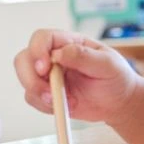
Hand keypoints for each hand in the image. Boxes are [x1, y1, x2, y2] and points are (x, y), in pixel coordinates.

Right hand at [14, 30, 140, 124]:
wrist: (118, 102)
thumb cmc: (116, 77)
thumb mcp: (108, 64)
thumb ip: (84, 56)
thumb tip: (59, 53)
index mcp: (68, 43)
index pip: (42, 38)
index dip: (37, 50)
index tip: (45, 68)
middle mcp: (53, 56)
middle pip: (25, 58)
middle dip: (30, 77)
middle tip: (48, 92)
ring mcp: (48, 75)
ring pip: (25, 79)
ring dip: (39, 93)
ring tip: (62, 102)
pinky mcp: (46, 93)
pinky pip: (32, 98)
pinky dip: (44, 105)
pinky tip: (65, 106)